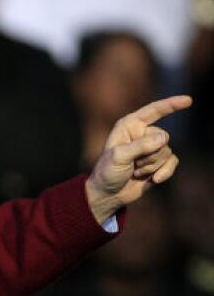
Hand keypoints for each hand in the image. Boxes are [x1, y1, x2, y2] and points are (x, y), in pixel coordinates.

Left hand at [85, 95, 191, 223]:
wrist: (108, 194)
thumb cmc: (107, 172)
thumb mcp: (119, 157)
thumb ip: (140, 146)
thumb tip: (164, 138)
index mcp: (129, 126)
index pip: (154, 111)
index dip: (171, 105)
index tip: (188, 100)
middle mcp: (142, 134)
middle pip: (163, 137)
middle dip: (149, 154)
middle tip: (132, 164)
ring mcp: (152, 148)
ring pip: (167, 152)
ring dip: (151, 166)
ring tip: (135, 171)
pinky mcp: (159, 162)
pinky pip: (173, 162)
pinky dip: (164, 172)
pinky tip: (153, 180)